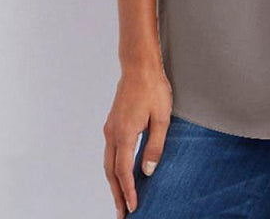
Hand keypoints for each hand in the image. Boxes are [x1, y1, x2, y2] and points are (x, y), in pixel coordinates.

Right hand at [103, 64, 172, 216]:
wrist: (139, 65)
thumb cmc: (153, 88)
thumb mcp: (161, 117)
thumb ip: (155, 145)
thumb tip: (148, 171)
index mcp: (124, 134)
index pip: (124, 172)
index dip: (128, 192)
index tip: (133, 209)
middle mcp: (112, 133)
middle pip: (111, 172)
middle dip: (116, 194)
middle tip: (122, 214)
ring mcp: (110, 128)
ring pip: (107, 163)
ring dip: (113, 182)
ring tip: (120, 198)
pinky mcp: (113, 122)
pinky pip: (110, 152)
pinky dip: (113, 168)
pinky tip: (120, 172)